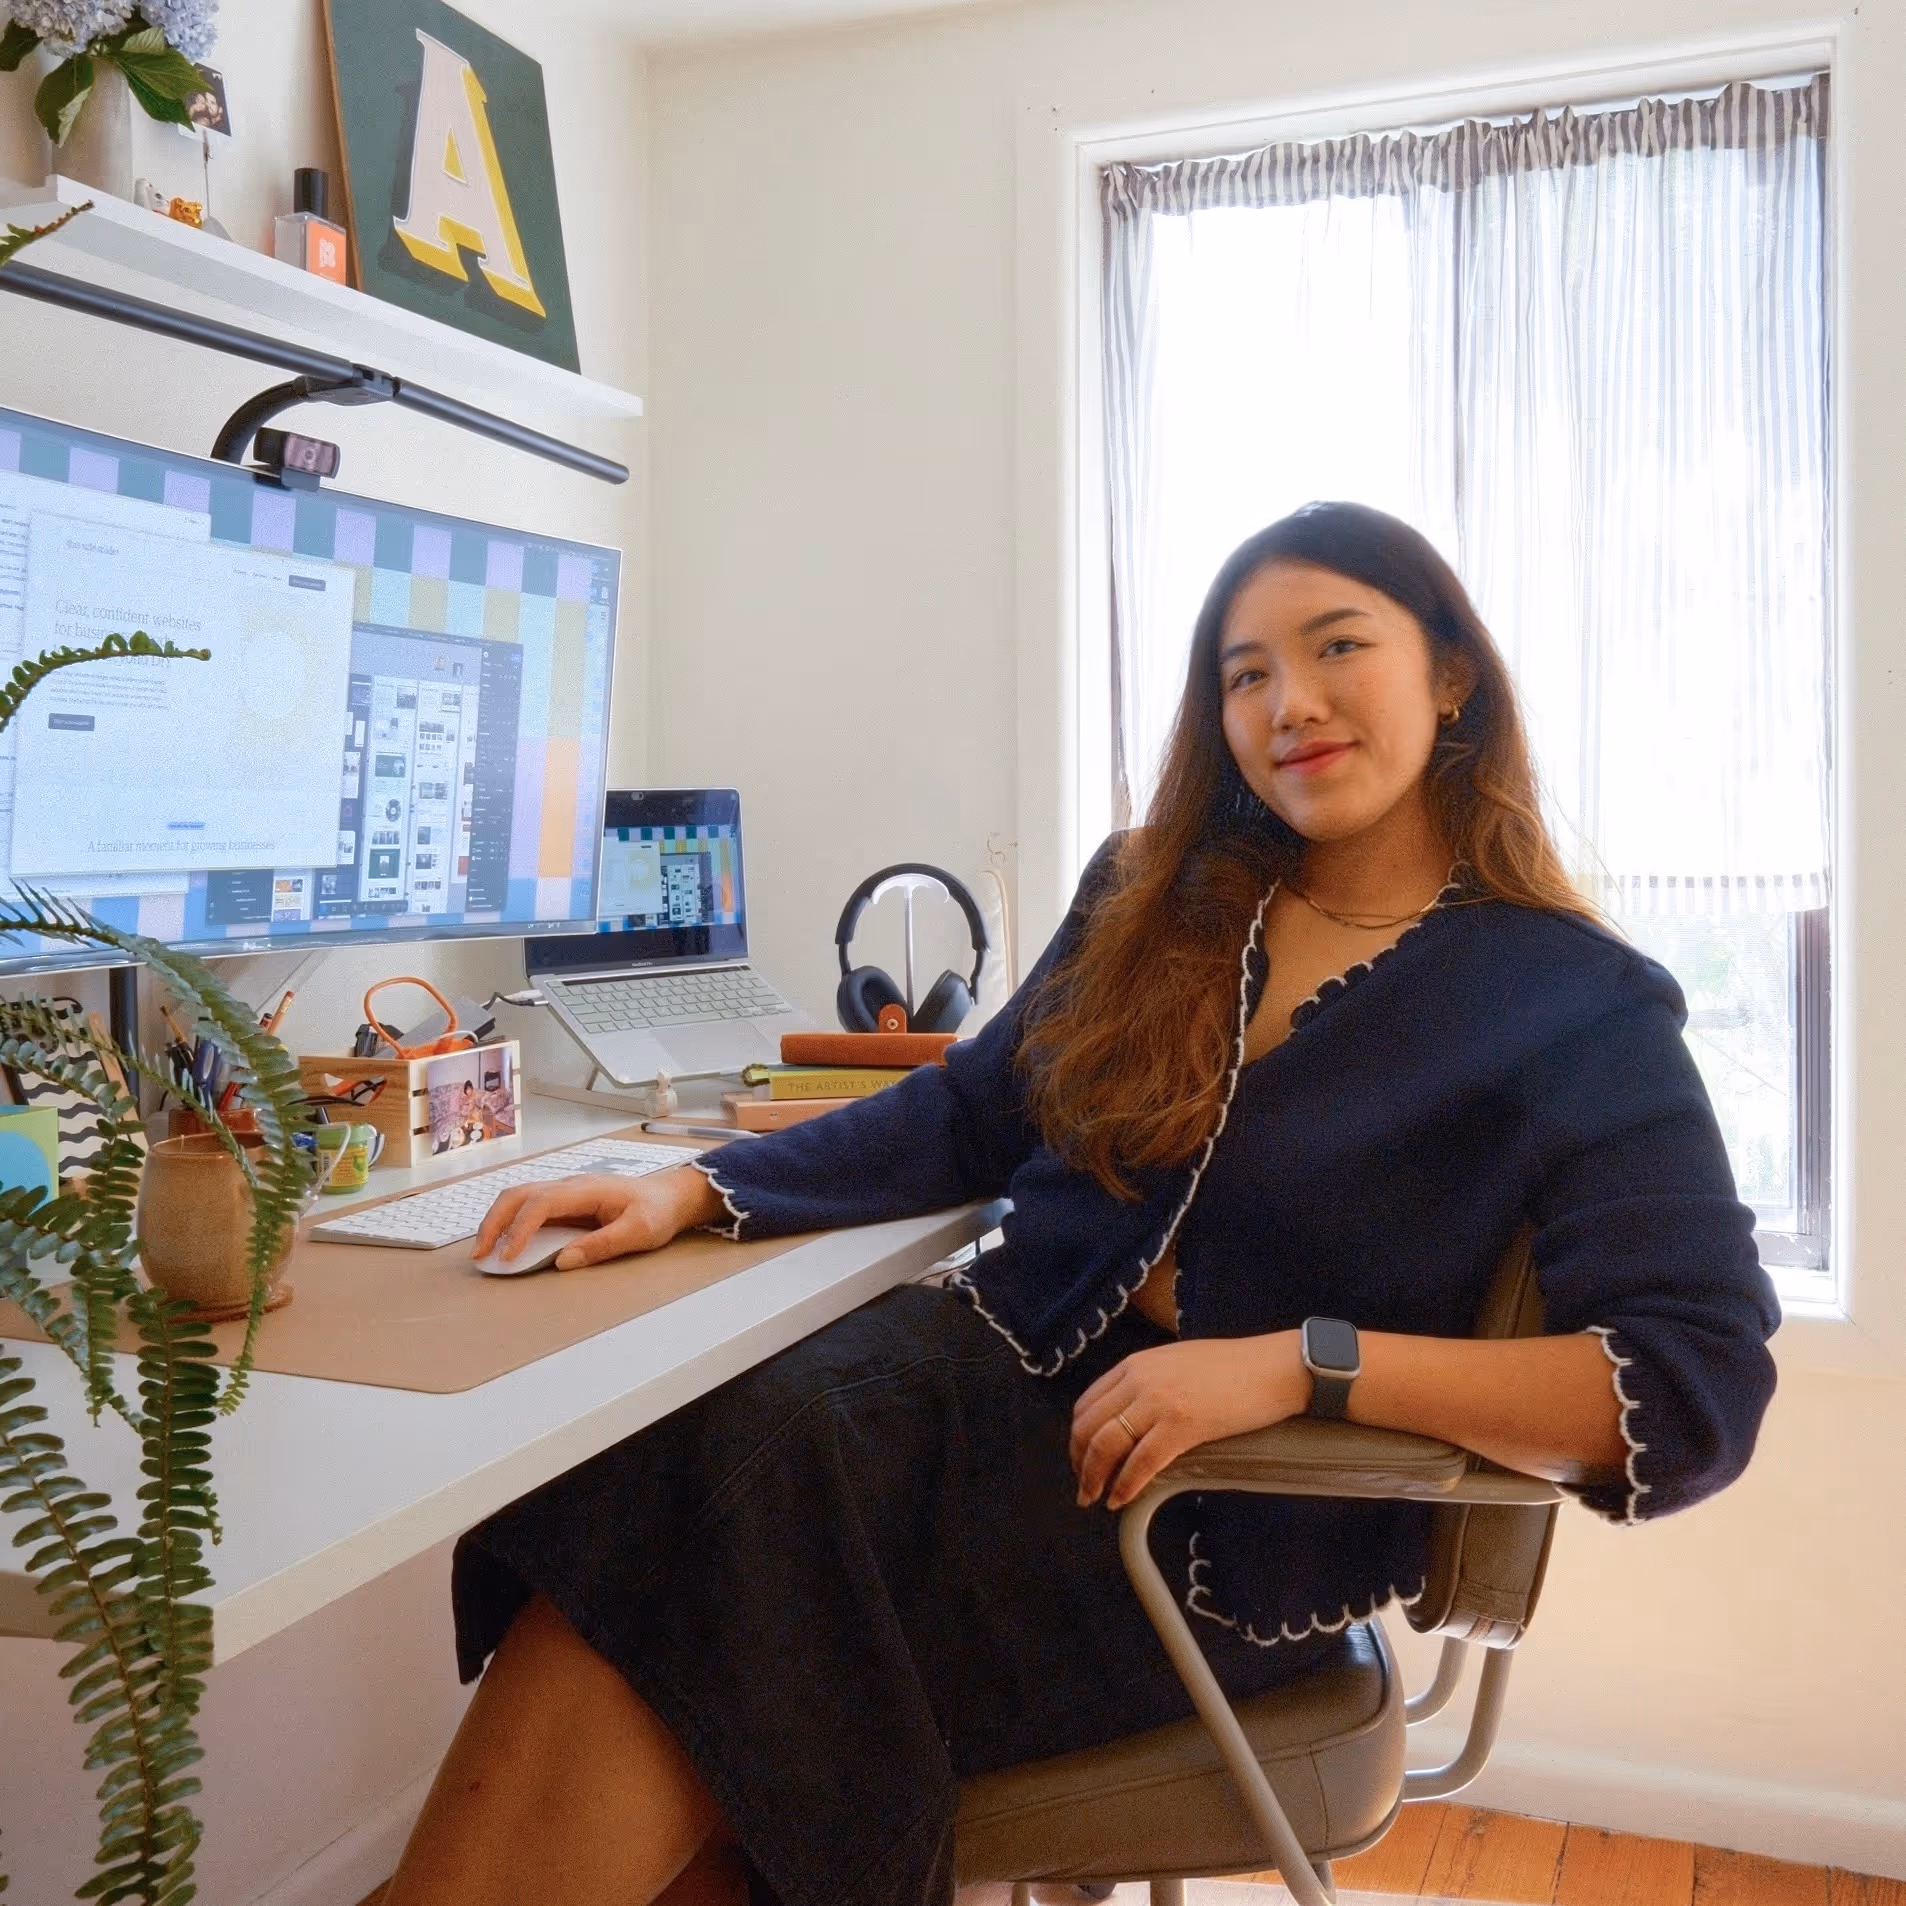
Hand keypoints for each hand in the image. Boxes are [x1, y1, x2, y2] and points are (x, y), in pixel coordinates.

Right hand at [473, 1164, 722, 1270]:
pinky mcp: (566, 1203)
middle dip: (494, 1222)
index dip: (520, 1229)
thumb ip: (602, 1246)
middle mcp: (571, 1186)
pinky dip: (509, 1223)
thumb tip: (563, 1260)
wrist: (671, 1197)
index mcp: (587, 1189)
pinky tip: (503, 1243)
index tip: (509, 1256)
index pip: (542, 1202)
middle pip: (519, 1194)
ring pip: (519, 1197)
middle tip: (480, 1254)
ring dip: (497, 1221)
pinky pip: (529, 1208)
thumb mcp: (638, 1232)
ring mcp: (566, 1192)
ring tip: (484, 1251)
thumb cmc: (657, 1211)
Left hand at [1069, 1332, 1309, 1510]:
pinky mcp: (1183, 1425)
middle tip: (1084, 1487)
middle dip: (1079, 1462)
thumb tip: (1130, 1417)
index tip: (1080, 1459)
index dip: (1077, 1438)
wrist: (1274, 1366)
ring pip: (1106, 1445)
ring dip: (1094, 1478)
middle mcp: (1139, 1379)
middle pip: (1088, 1427)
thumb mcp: (1176, 1363)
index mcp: (1135, 1364)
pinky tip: (1122, 1499)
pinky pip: (1142, 1462)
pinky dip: (1126, 1485)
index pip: (1086, 1403)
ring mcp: (1159, 1400)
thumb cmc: (1234, 1368)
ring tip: (1095, 1498)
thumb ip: (1148, 1383)